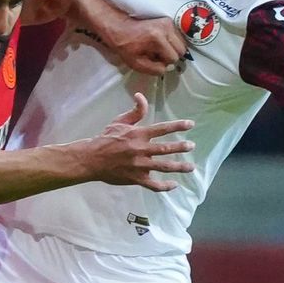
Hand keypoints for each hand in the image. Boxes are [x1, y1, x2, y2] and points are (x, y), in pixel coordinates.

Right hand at [80, 92, 194, 190]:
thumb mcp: (119, 121)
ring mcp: (139, 166)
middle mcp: (141, 150)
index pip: (162, 128)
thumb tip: (141, 96)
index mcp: (138, 135)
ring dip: (179, 167)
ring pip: (163, 167)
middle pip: (165, 148)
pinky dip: (164, 186)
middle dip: (181, 147)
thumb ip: (135, 111)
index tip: (190, 124)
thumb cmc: (106, 139)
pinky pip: (153, 185)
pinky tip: (174, 185)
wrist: (91, 159)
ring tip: (190, 167)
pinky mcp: (136, 179)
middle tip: (192, 146)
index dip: (177, 126)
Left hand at [106, 15, 187, 75]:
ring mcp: (168, 23)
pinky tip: (160, 42)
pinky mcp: (168, 20)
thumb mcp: (137, 64)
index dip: (165, 62)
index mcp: (158, 39)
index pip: (174, 57)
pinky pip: (178, 36)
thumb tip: (167, 68)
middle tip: (158, 55)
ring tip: (158, 48)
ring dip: (172, 48)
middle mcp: (166, 28)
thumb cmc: (126, 47)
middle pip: (181, 49)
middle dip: (171, 55)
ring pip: (182, 43)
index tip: (155, 60)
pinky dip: (171, 41)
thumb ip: (155, 69)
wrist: (120, 29)